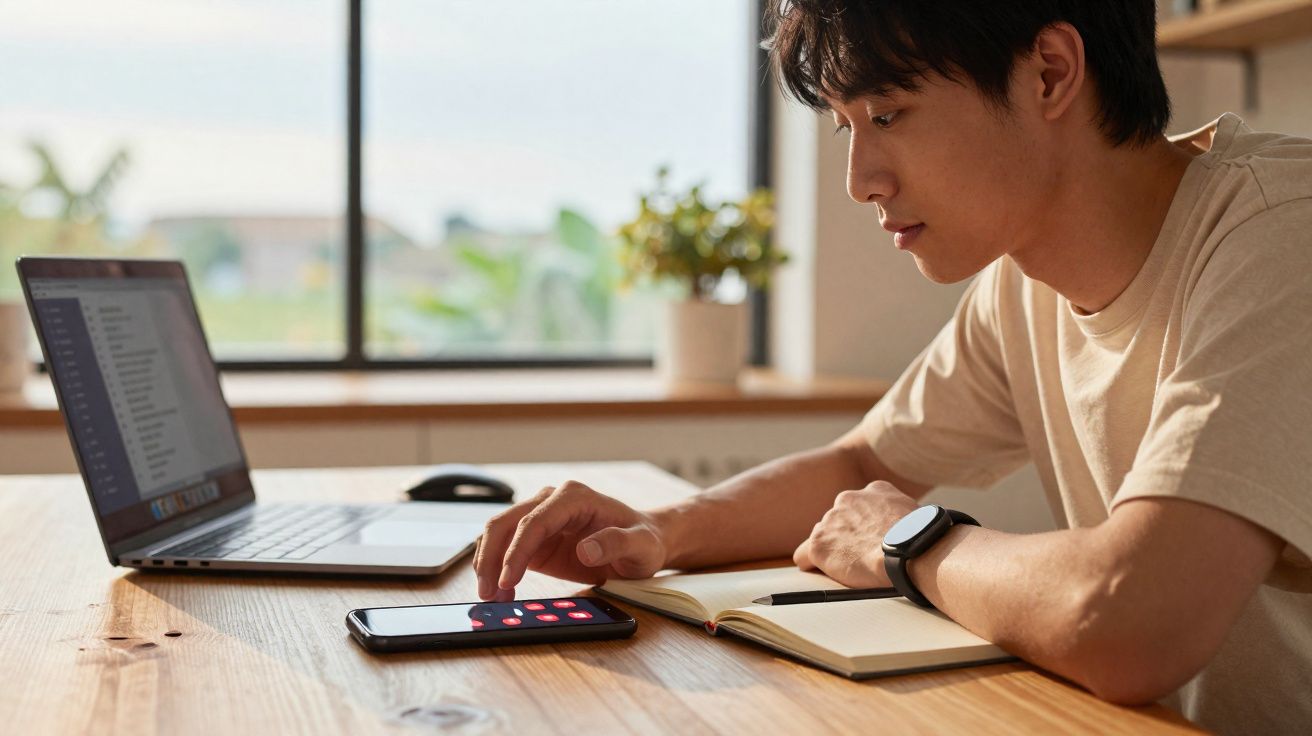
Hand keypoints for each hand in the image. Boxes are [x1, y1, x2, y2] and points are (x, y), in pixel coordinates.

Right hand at [473, 481, 667, 600]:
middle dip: (492, 558)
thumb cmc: (643, 541)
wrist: (642, 544)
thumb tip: (585, 549)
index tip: (509, 579)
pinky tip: (500, 592)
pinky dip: (497, 568)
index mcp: (575, 497)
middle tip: (488, 594)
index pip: (535, 521)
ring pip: (499, 533)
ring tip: (491, 597)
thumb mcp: (641, 545)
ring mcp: (541, 518)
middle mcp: (552, 501)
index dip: (517, 550)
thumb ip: (617, 543)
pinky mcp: (536, 538)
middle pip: (506, 523)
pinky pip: (506, 548)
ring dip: (488, 564)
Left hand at [792, 480, 918, 586]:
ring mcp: (830, 521)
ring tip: (853, 569)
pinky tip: (823, 573)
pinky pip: (804, 556)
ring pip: (823, 538)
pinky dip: (812, 565)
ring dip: (834, 552)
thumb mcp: (915, 514)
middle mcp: (847, 499)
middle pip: (838, 521)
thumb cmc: (922, 540)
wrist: (913, 552)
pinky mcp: (819, 544)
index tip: (873, 540)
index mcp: (874, 490)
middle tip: (864, 557)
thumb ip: (899, 514)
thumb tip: (903, 528)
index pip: (859, 507)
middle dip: (848, 538)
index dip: (865, 527)